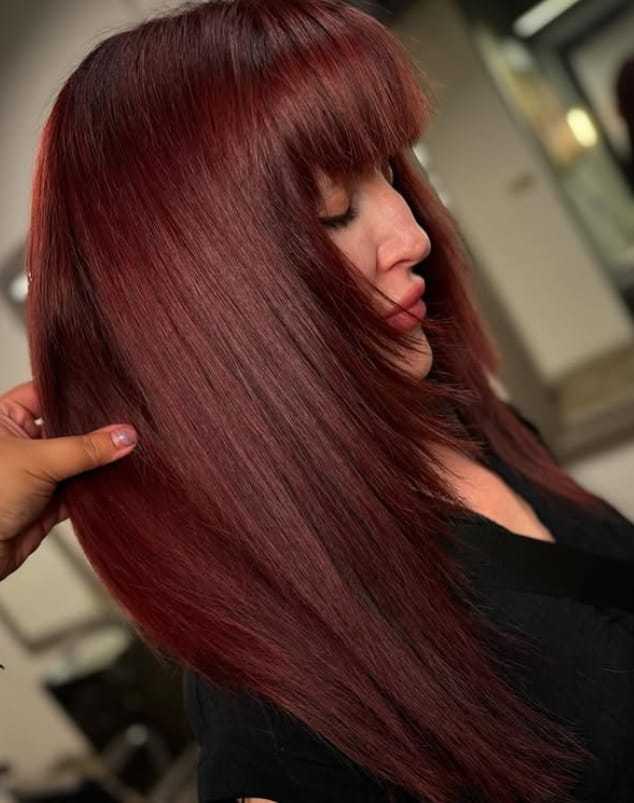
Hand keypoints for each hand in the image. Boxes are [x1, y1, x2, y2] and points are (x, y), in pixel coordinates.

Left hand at [0, 380, 137, 580]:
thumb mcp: (37, 461)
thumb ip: (85, 448)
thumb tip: (122, 436)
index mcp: (5, 419)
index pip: (46, 395)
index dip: (75, 394)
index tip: (108, 394)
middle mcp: (21, 442)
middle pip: (67, 427)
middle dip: (94, 430)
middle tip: (124, 426)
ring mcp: (37, 471)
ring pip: (77, 459)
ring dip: (98, 460)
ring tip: (126, 451)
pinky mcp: (49, 500)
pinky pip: (81, 488)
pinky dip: (97, 487)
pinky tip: (113, 480)